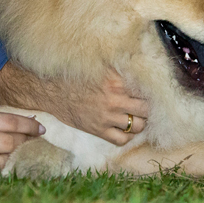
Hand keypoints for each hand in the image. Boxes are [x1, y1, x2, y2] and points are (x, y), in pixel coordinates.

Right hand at [0, 63, 148, 145]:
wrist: (50, 90)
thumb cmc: (74, 76)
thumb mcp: (99, 67)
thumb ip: (119, 69)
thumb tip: (139, 63)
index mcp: (116, 81)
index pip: (146, 89)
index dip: (152, 91)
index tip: (153, 91)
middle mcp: (115, 100)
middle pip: (146, 109)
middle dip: (149, 108)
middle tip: (147, 106)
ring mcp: (107, 117)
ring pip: (138, 126)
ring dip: (140, 122)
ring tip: (138, 117)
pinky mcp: (98, 130)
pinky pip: (121, 139)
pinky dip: (127, 136)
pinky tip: (125, 129)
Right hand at [0, 110, 45, 176]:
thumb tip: (24, 123)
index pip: (7, 121)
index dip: (27, 126)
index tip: (41, 129)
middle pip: (8, 143)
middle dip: (25, 144)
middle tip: (36, 144)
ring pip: (1, 164)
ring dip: (13, 162)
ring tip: (20, 158)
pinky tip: (2, 173)